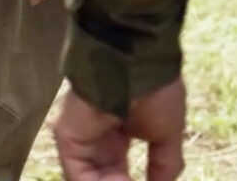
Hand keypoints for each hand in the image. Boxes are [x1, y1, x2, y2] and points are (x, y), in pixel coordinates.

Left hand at [55, 79, 186, 180]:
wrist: (140, 66)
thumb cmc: (156, 92)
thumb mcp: (167, 133)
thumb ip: (164, 164)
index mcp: (115, 136)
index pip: (116, 174)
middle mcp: (95, 141)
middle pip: (102, 178)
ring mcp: (80, 140)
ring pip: (89, 178)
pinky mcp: (68, 140)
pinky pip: (79, 176)